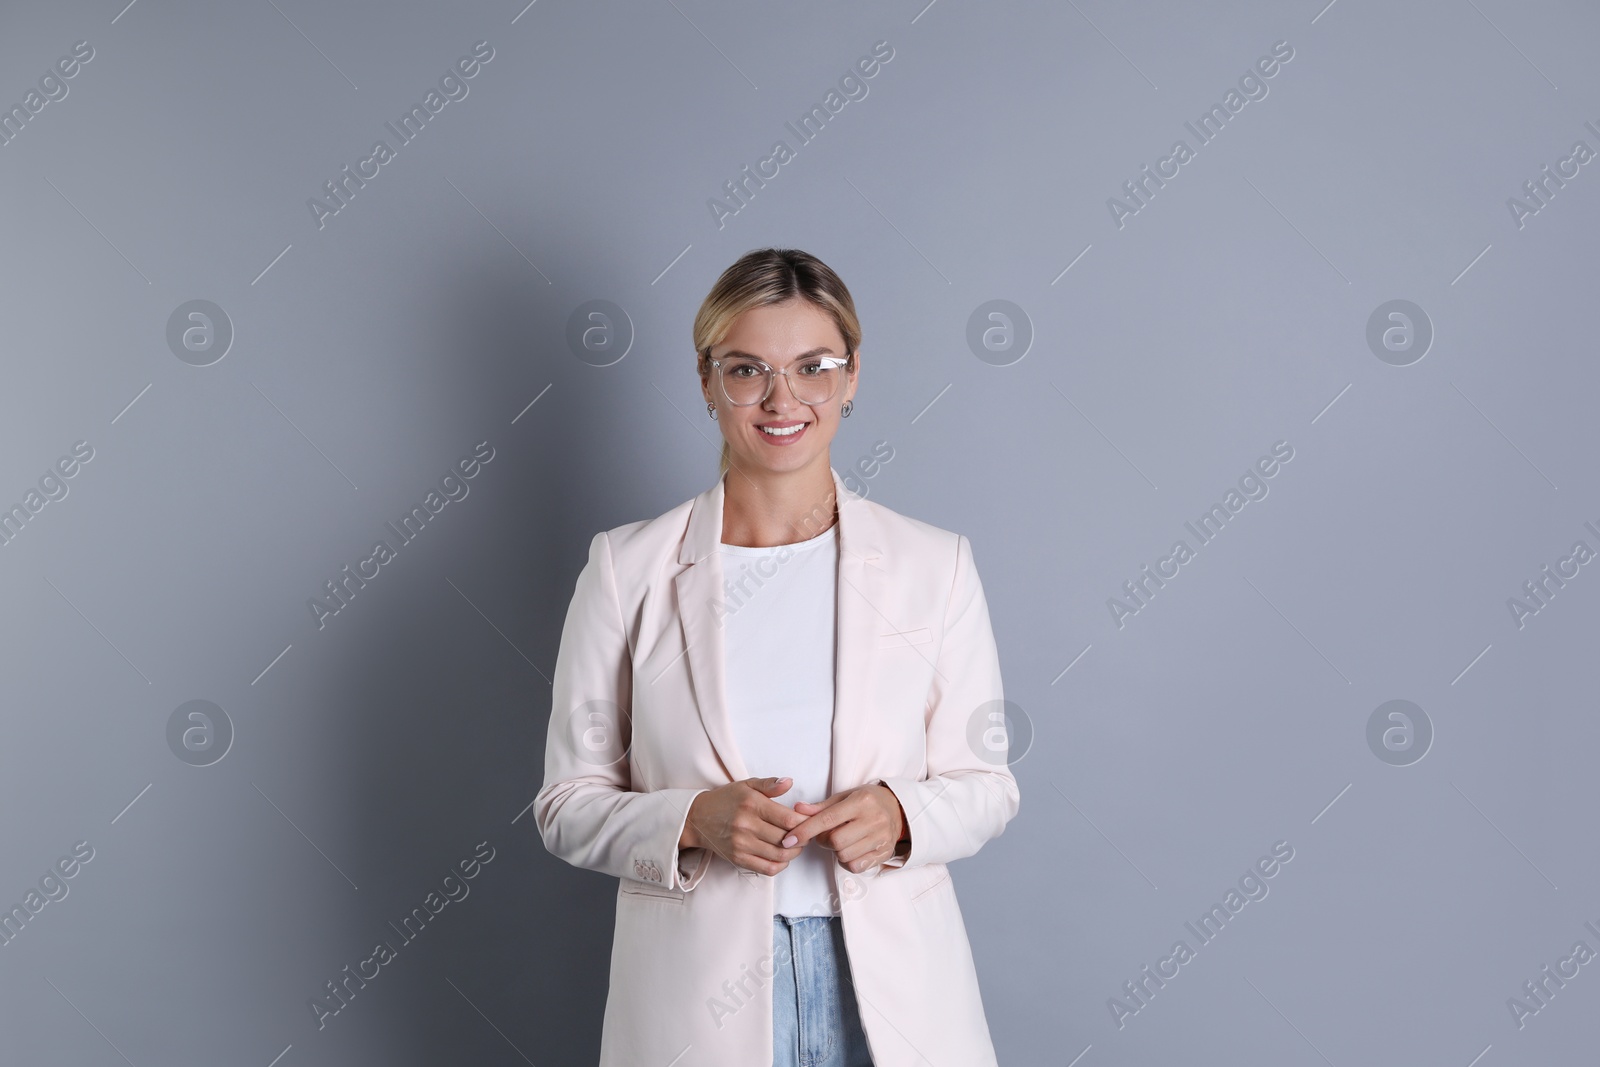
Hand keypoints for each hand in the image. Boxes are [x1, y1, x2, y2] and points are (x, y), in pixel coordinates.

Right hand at [680, 776, 806, 875]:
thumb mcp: (746, 785)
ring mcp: (742, 845)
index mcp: (752, 805)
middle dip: (803, 837)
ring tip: (796, 844)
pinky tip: (782, 856)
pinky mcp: (738, 859)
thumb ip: (770, 784)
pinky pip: (768, 868)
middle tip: (807, 833)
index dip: (804, 822)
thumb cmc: (725, 800)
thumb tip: (789, 782)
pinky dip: (781, 865)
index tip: (808, 821)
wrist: (697, 818)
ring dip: (794, 852)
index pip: (788, 819)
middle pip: (787, 838)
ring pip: (780, 855)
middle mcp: (746, 826)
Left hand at [784, 783, 906, 873]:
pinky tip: (852, 849)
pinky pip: (856, 866)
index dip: (805, 830)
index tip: (788, 840)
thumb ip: (821, 807)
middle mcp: (874, 820)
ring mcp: (881, 838)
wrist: (899, 809)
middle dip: (824, 841)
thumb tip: (797, 809)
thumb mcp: (845, 797)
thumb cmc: (867, 801)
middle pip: (835, 841)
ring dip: (836, 851)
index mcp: (861, 802)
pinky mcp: (885, 853)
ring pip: (844, 855)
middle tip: (827, 834)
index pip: (827, 819)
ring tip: (842, 840)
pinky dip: (848, 861)